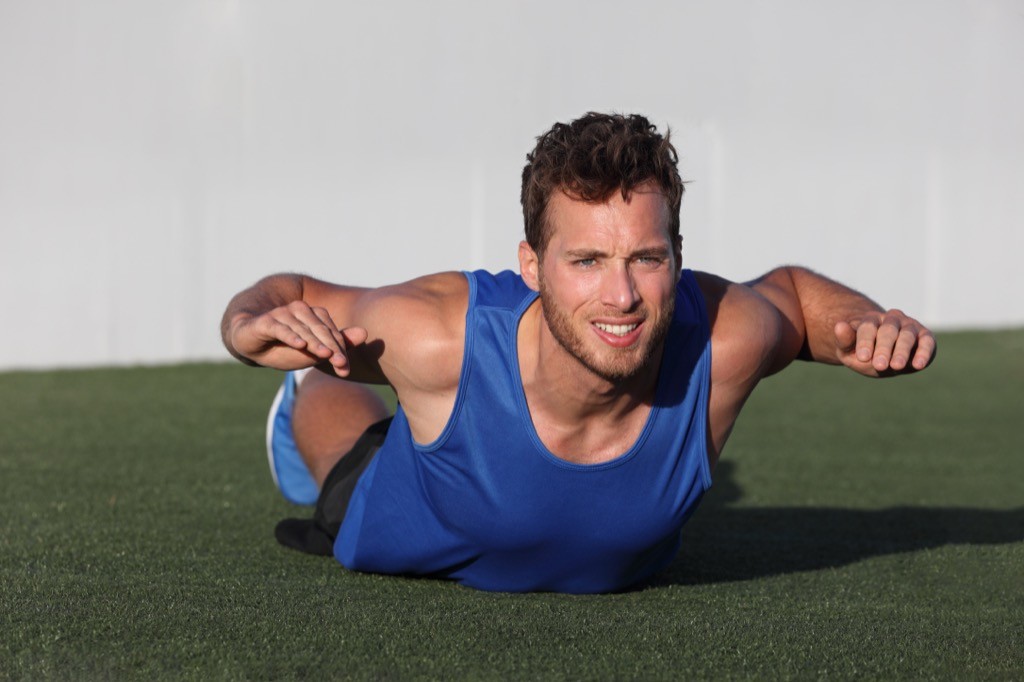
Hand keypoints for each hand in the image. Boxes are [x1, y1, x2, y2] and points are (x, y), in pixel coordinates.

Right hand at [228, 301, 365, 376]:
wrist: (250, 343)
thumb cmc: (284, 347)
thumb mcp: (311, 349)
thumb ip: (336, 342)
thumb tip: (365, 333)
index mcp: (313, 315)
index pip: (331, 332)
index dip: (340, 349)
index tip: (346, 368)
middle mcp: (299, 310)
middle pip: (320, 330)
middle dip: (332, 348)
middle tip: (341, 364)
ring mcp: (282, 314)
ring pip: (302, 329)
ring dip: (314, 343)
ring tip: (325, 356)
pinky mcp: (265, 322)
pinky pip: (280, 328)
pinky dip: (291, 336)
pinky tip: (300, 345)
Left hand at [834, 309, 936, 376]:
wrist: (883, 356)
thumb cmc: (864, 353)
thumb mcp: (848, 350)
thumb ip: (844, 340)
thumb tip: (839, 325)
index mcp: (871, 320)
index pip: (868, 327)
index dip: (865, 342)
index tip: (863, 357)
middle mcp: (892, 319)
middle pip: (888, 331)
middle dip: (883, 348)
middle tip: (879, 365)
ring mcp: (910, 326)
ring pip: (907, 335)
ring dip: (902, 351)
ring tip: (896, 366)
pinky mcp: (926, 337)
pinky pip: (927, 342)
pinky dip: (924, 353)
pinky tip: (918, 365)